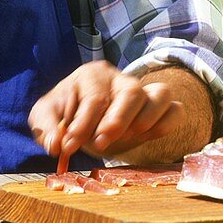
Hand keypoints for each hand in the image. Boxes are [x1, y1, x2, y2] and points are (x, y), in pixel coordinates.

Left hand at [29, 61, 183, 160]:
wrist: (88, 122)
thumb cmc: (68, 116)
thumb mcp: (47, 116)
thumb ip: (46, 127)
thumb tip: (55, 145)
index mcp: (93, 75)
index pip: (94, 97)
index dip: (81, 124)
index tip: (68, 147)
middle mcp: (122, 80)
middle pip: (131, 91)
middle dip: (116, 121)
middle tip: (100, 143)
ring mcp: (145, 93)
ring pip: (160, 94)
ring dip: (146, 119)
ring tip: (128, 137)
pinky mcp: (160, 110)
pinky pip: (176, 110)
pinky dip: (167, 123)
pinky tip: (147, 136)